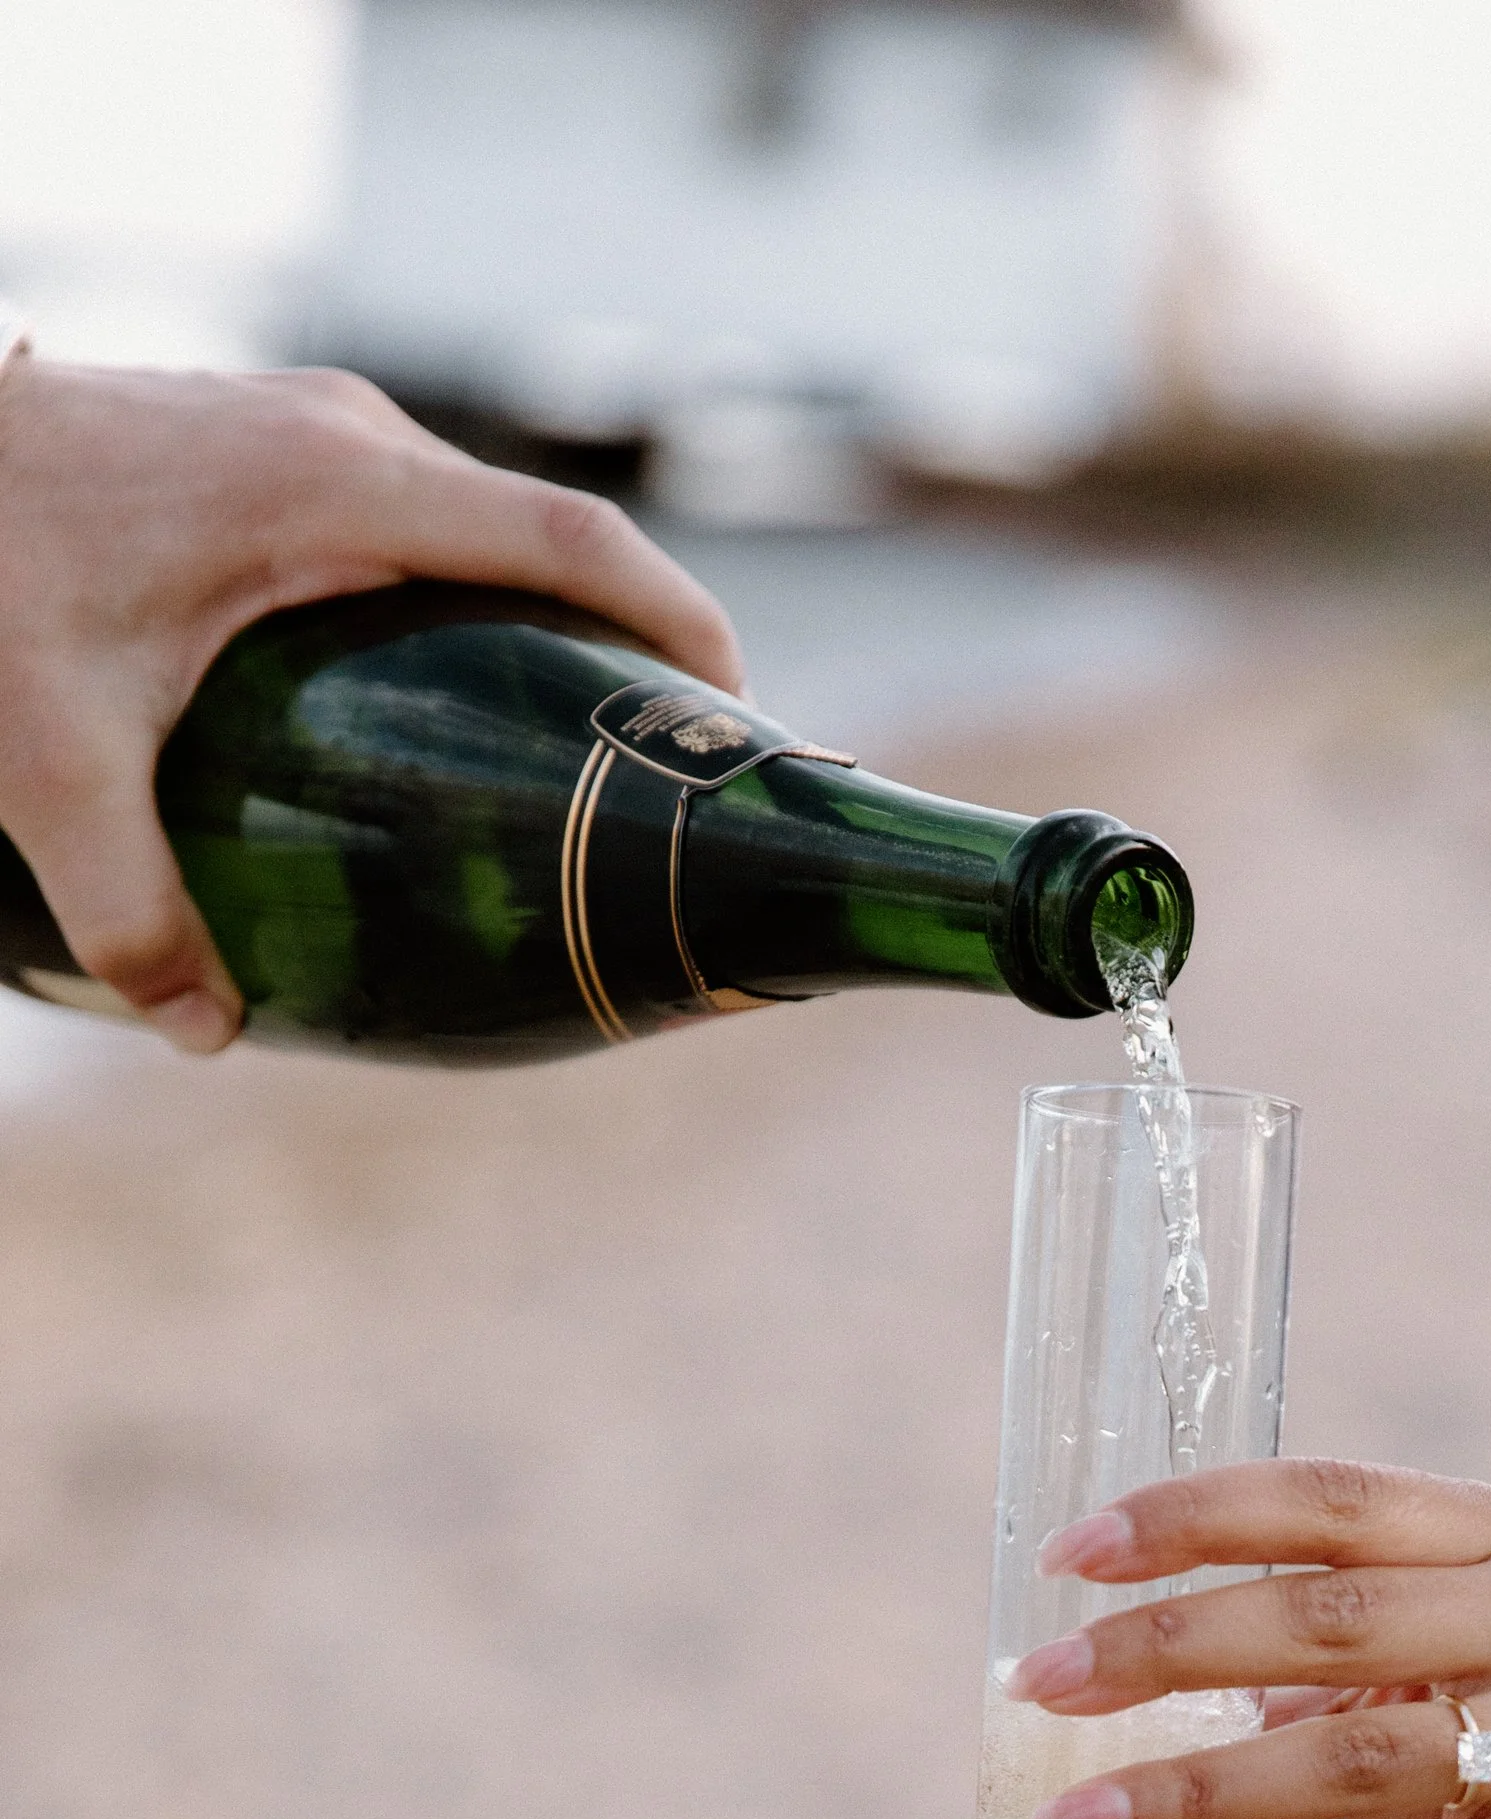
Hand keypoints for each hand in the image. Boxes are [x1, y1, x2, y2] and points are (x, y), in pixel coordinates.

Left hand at [0, 354, 744, 1052]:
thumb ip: (130, 907)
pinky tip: (465, 704)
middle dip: (637, 649)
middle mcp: (351, 437)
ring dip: (556, 627)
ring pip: (490, 528)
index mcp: (337, 486)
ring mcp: (322, 427)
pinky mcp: (289, 443)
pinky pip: (431, 522)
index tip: (735, 717)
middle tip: (672, 778)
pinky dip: (481, 603)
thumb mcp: (46, 762)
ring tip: (589, 754)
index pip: (571, 540)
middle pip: (553, 541)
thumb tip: (211, 1032)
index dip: (682, 623)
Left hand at [1019, 1459, 1490, 1818]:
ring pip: (1343, 1759)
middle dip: (1163, 1647)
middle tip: (1041, 1681)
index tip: (1072, 1552)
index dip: (1194, 1517)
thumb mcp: (1476, 1696)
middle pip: (1326, 1616)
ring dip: (1189, 1793)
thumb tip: (1160, 1681)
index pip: (1333, 1501)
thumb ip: (1349, 1675)